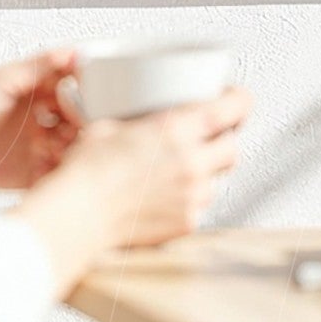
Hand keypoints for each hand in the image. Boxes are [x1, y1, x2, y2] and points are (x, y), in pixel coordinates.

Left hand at [0, 50, 80, 190]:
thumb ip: (38, 66)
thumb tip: (71, 51)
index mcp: (31, 90)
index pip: (69, 85)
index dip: (82, 89)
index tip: (92, 92)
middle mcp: (36, 117)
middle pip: (74, 116)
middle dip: (82, 118)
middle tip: (84, 121)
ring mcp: (34, 146)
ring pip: (70, 144)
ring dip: (76, 144)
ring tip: (70, 143)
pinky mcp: (29, 174)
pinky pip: (56, 173)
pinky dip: (65, 170)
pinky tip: (64, 165)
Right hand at [63, 88, 252, 247]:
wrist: (81, 213)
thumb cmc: (89, 170)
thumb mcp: (111, 125)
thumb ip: (139, 122)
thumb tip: (138, 119)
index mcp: (177, 129)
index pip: (233, 107)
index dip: (239, 100)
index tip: (236, 99)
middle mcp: (192, 162)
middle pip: (232, 148)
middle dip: (224, 142)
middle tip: (207, 139)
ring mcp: (192, 195)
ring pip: (218, 180)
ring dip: (206, 174)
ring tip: (179, 171)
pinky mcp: (186, 222)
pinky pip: (200, 207)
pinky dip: (189, 200)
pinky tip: (167, 196)